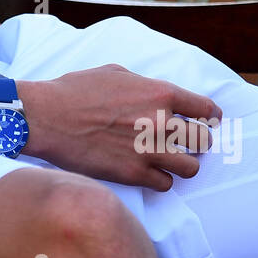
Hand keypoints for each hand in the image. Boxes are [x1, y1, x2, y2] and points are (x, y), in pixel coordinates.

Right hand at [17, 65, 223, 191]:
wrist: (46, 117)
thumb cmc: (75, 91)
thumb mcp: (115, 73)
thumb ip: (144, 85)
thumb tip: (157, 96)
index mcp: (159, 93)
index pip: (205, 108)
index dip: (211, 115)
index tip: (210, 120)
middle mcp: (161, 122)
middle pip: (203, 140)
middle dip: (198, 141)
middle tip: (188, 142)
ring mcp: (149, 151)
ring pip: (190, 167)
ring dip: (182, 163)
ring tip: (170, 160)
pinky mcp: (133, 174)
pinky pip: (165, 184)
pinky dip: (160, 179)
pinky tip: (149, 171)